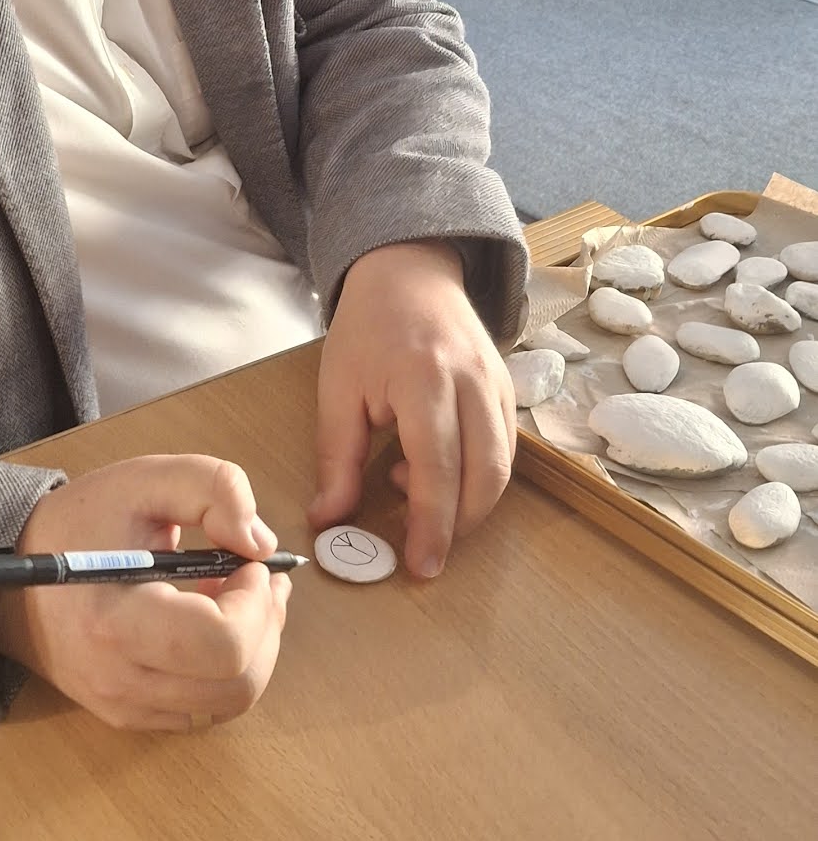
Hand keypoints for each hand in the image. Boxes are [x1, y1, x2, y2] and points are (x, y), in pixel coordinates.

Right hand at [0, 454, 290, 730]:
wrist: (12, 579)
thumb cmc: (79, 525)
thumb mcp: (144, 480)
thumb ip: (213, 488)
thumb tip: (262, 544)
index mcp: (116, 623)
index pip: (225, 644)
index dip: (256, 603)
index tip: (248, 562)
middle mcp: (119, 680)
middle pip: (238, 683)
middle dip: (265, 624)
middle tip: (257, 577)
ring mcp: (124, 706)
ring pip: (231, 702)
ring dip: (252, 647)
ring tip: (234, 597)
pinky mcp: (130, 715)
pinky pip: (207, 709)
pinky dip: (226, 669)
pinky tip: (211, 624)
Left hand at [310, 241, 516, 579]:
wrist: (408, 273)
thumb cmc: (367, 327)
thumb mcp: (337, 389)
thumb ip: (337, 458)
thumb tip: (330, 518)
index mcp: (424, 378)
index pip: (438, 468)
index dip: (432, 525)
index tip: (421, 567)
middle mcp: (472, 383)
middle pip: (485, 476)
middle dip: (459, 526)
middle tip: (425, 552)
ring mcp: (499, 385)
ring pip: (503, 468)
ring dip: (469, 503)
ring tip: (416, 493)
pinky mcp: (509, 390)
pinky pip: (506, 450)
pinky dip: (478, 477)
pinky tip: (436, 468)